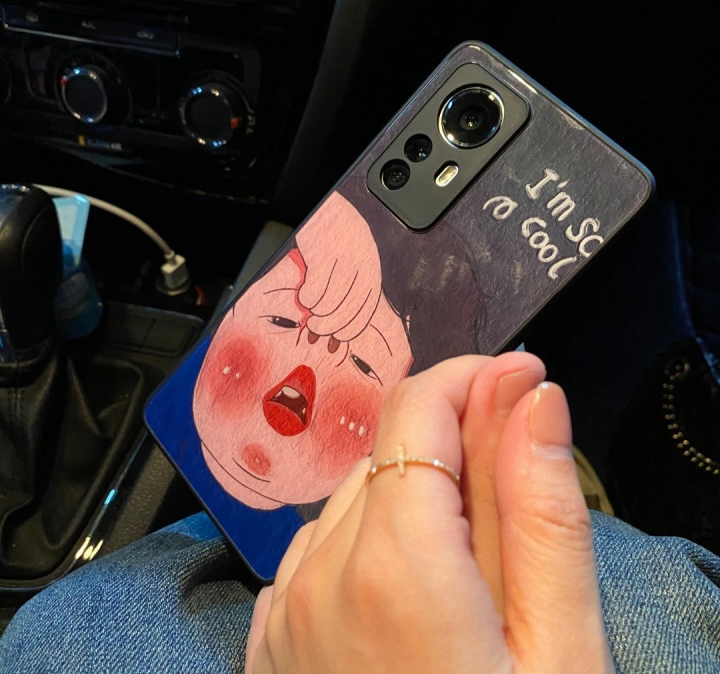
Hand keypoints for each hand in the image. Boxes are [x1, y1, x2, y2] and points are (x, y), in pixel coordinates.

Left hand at [245, 353, 613, 672]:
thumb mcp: (559, 646)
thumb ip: (542, 505)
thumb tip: (533, 395)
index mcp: (392, 562)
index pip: (418, 408)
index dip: (473, 378)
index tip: (522, 381)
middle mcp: (318, 571)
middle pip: (389, 451)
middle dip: (454, 443)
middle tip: (517, 488)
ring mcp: (283, 609)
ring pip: (355, 497)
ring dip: (414, 496)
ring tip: (473, 561)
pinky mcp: (273, 640)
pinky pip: (322, 549)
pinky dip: (371, 540)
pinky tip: (414, 592)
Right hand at [295, 192, 381, 341]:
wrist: (325, 204)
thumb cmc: (335, 238)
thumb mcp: (352, 262)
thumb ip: (351, 288)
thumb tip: (340, 327)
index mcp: (372, 269)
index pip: (366, 309)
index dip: (351, 330)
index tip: (337, 342)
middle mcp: (363, 264)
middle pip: (348, 310)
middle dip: (330, 326)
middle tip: (315, 331)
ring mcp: (345, 258)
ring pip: (330, 302)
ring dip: (317, 313)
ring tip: (309, 313)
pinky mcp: (324, 252)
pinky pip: (315, 289)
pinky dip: (307, 297)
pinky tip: (304, 293)